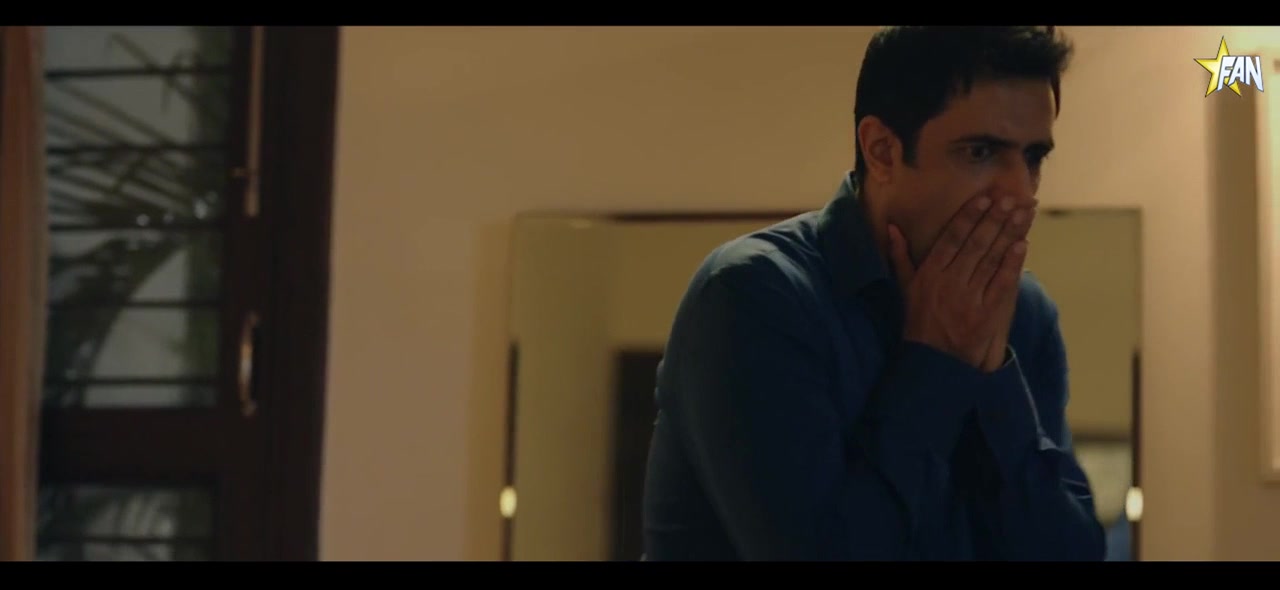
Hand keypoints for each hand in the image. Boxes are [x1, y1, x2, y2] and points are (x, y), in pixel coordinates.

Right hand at [888, 195, 1034, 370]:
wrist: (933, 362)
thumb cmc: (919, 322)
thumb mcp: (905, 288)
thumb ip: (900, 256)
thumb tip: (892, 228)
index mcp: (929, 274)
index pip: (951, 238)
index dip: (968, 217)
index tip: (984, 198)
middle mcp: (949, 282)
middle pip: (975, 244)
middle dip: (995, 219)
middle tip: (1011, 198)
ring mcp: (970, 298)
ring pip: (992, 259)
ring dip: (1009, 233)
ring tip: (1022, 213)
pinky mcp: (987, 314)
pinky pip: (1002, 284)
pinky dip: (1012, 263)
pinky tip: (1022, 244)